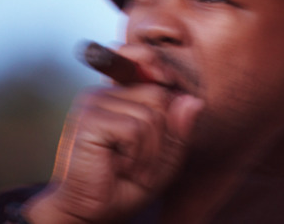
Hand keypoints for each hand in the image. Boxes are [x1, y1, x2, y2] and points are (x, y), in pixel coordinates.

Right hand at [25, 82, 203, 222]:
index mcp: (120, 95)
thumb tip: (194, 100)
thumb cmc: (126, 183)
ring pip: (151, 115)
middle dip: (162, 136)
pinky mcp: (89, 119)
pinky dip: (137, 155)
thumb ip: (180, 129)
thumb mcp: (165, 157)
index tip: (171, 93)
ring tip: (131, 167)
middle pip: (160, 96)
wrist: (90, 212)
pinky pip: (135, 129)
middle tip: (143, 161)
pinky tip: (120, 167)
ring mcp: (94, 102)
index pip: (152, 72)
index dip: (167, 81)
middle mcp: (105, 93)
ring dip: (150, 152)